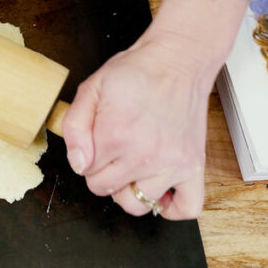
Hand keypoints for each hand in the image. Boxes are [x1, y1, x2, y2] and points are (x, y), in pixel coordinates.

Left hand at [61, 0, 248, 218]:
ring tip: (132, 169)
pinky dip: (171, 208)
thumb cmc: (136, 72)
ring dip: (129, 190)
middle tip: (112, 151)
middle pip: (106, 189)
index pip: (86, 172)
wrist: (177, 59)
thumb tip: (79, 163)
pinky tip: (159, 193)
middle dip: (102, 173)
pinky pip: (188, 207)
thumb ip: (74, 127)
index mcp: (115, 136)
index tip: (97, 141)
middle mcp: (144, 155)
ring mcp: (171, 163)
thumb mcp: (90, 88)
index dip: (87, 157)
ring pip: (137, 204)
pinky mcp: (194, 166)